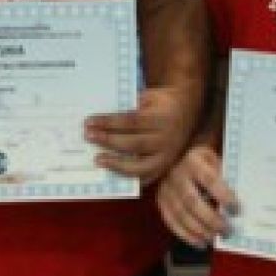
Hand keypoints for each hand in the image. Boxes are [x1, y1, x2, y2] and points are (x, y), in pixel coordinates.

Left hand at [84, 85, 198, 183]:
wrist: (187, 111)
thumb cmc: (161, 103)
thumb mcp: (149, 97)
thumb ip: (131, 107)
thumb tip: (103, 119)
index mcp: (162, 118)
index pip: (131, 121)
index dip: (109, 122)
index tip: (89, 121)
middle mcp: (166, 140)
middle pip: (134, 143)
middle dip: (108, 141)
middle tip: (88, 137)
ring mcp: (167, 157)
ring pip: (140, 166)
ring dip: (116, 164)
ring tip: (97, 159)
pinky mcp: (165, 168)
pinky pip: (146, 178)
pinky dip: (129, 178)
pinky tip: (113, 175)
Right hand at [157, 144, 236, 247]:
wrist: (175, 157)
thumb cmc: (202, 161)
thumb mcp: (213, 158)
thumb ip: (223, 174)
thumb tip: (237, 200)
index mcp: (193, 160)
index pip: (209, 179)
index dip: (223, 195)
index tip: (237, 208)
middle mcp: (176, 175)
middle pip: (192, 201)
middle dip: (211, 219)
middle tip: (227, 230)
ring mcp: (166, 190)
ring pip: (181, 215)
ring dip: (199, 230)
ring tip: (214, 238)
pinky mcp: (161, 202)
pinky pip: (172, 222)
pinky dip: (186, 236)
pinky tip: (200, 243)